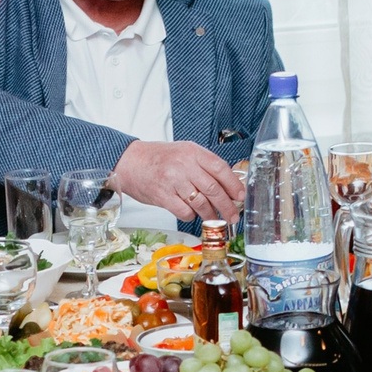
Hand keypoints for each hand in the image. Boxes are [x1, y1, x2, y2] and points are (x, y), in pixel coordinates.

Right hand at [111, 139, 243, 221]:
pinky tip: (191, 213)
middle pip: (213, 189)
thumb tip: (227, 184)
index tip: (241, 196)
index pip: (220, 168)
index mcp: (193, 152)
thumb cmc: (159, 159)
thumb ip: (204, 165)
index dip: (234, 185)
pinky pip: (184, 211)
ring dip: (211, 214)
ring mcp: (173, 181)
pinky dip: (191, 215)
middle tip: (233, 216)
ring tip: (215, 219)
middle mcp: (184, 165)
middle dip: (227, 206)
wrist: (130, 162)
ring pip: (201, 203)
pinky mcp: (163, 196)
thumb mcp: (184, 152)